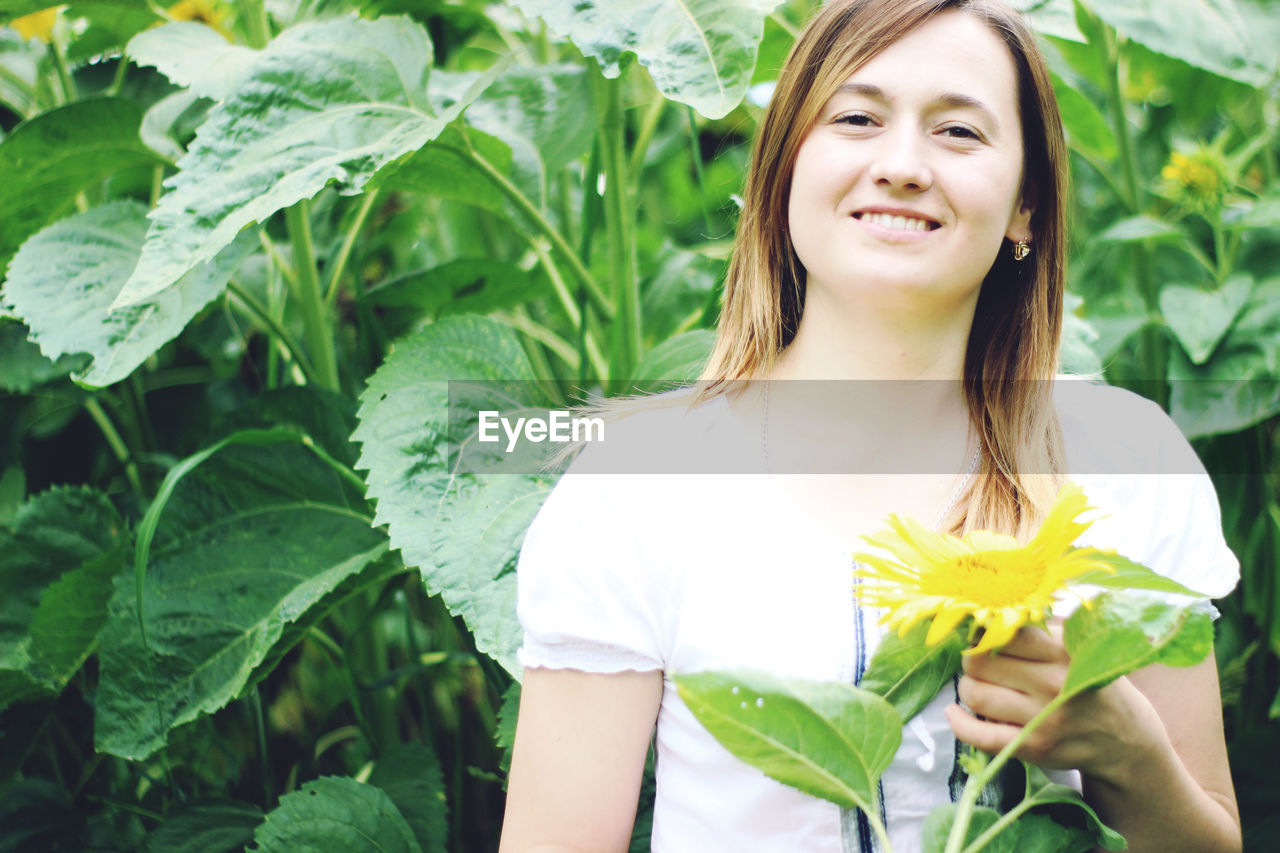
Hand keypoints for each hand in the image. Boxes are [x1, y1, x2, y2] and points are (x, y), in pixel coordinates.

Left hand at [944, 623, 1162, 780]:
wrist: (1125, 739)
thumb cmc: (1089, 682)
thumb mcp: (1075, 648)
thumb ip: (1036, 631)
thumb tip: (984, 617)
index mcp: (1062, 653)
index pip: (1004, 633)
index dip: (982, 631)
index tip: (980, 634)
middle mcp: (1053, 685)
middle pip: (980, 662)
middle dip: (970, 659)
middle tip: (977, 661)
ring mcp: (1043, 720)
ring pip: (975, 695)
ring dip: (966, 688)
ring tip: (977, 685)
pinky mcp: (1034, 748)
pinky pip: (980, 736)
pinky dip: (959, 723)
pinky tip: (954, 712)